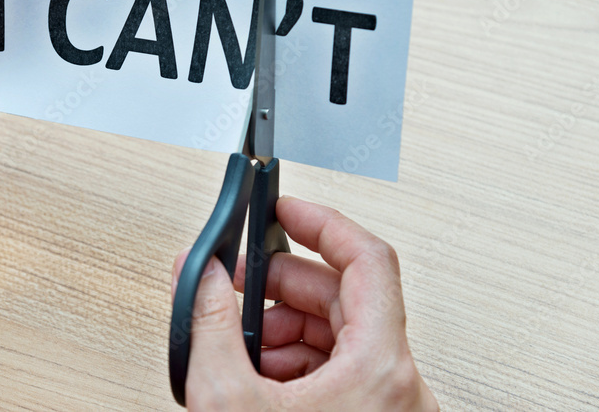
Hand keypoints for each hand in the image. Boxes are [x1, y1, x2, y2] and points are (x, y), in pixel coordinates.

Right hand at [172, 197, 437, 410]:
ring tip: (240, 344)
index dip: (322, 220)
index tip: (285, 207)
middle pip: (344, 295)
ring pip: (339, 333)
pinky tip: (259, 377)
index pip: (366, 257)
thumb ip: (208, 324)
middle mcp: (397, 384)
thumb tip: (200, 275)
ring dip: (284, 326)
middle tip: (236, 283)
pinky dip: (296, 361)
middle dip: (281, 284)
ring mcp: (388, 405)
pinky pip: (339, 368)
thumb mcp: (229, 401)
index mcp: (380, 367)